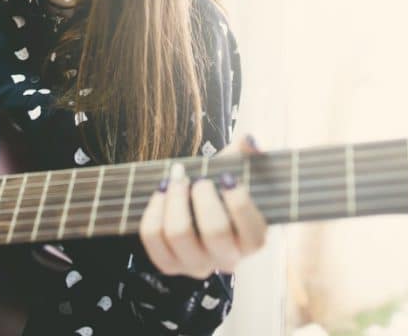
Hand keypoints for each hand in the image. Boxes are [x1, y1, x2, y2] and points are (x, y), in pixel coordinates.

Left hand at [139, 134, 266, 278]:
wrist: (195, 204)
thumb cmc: (220, 186)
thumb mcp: (236, 168)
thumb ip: (246, 154)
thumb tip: (250, 142)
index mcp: (251, 240)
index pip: (254, 234)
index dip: (240, 203)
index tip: (228, 177)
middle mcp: (227, 258)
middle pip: (215, 232)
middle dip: (203, 196)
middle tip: (199, 179)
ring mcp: (196, 264)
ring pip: (179, 234)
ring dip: (174, 198)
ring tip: (176, 178)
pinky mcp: (168, 263)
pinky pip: (153, 237)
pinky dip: (154, 209)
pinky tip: (161, 191)